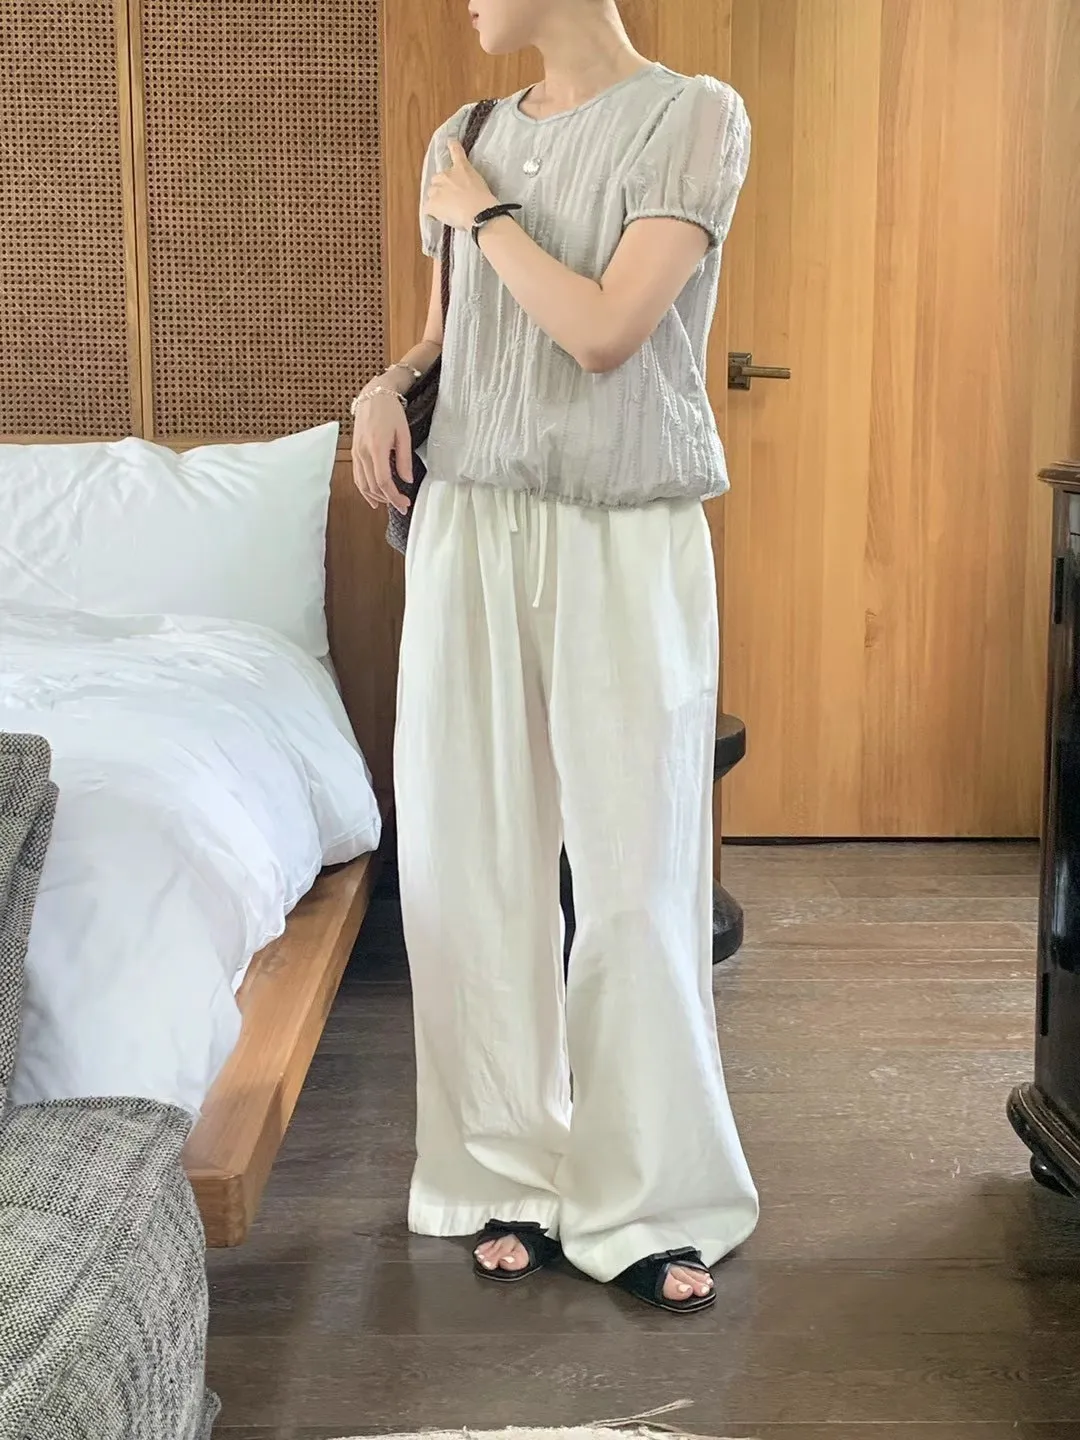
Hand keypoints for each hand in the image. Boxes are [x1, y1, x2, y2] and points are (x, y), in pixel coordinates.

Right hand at [351, 392, 412, 514]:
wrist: (373, 395)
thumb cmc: (391, 411)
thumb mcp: (404, 434)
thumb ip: (404, 459)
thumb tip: (407, 480)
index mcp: (376, 447)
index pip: (383, 481)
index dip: (394, 496)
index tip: (404, 504)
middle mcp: (362, 452)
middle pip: (373, 486)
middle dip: (388, 500)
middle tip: (402, 506)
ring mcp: (356, 452)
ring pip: (362, 484)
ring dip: (375, 497)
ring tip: (389, 504)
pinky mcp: (354, 452)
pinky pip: (357, 476)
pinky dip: (364, 489)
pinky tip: (373, 497)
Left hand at [424, 140, 497, 231]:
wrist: (478, 213)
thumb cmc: (483, 200)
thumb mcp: (481, 184)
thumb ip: (471, 182)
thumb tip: (468, 190)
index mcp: (461, 168)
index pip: (456, 151)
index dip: (452, 145)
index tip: (450, 141)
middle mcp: (446, 174)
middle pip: (437, 180)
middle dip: (442, 188)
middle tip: (453, 200)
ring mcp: (437, 189)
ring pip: (431, 195)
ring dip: (437, 201)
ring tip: (449, 211)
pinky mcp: (432, 204)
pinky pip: (428, 209)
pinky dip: (433, 214)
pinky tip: (442, 218)